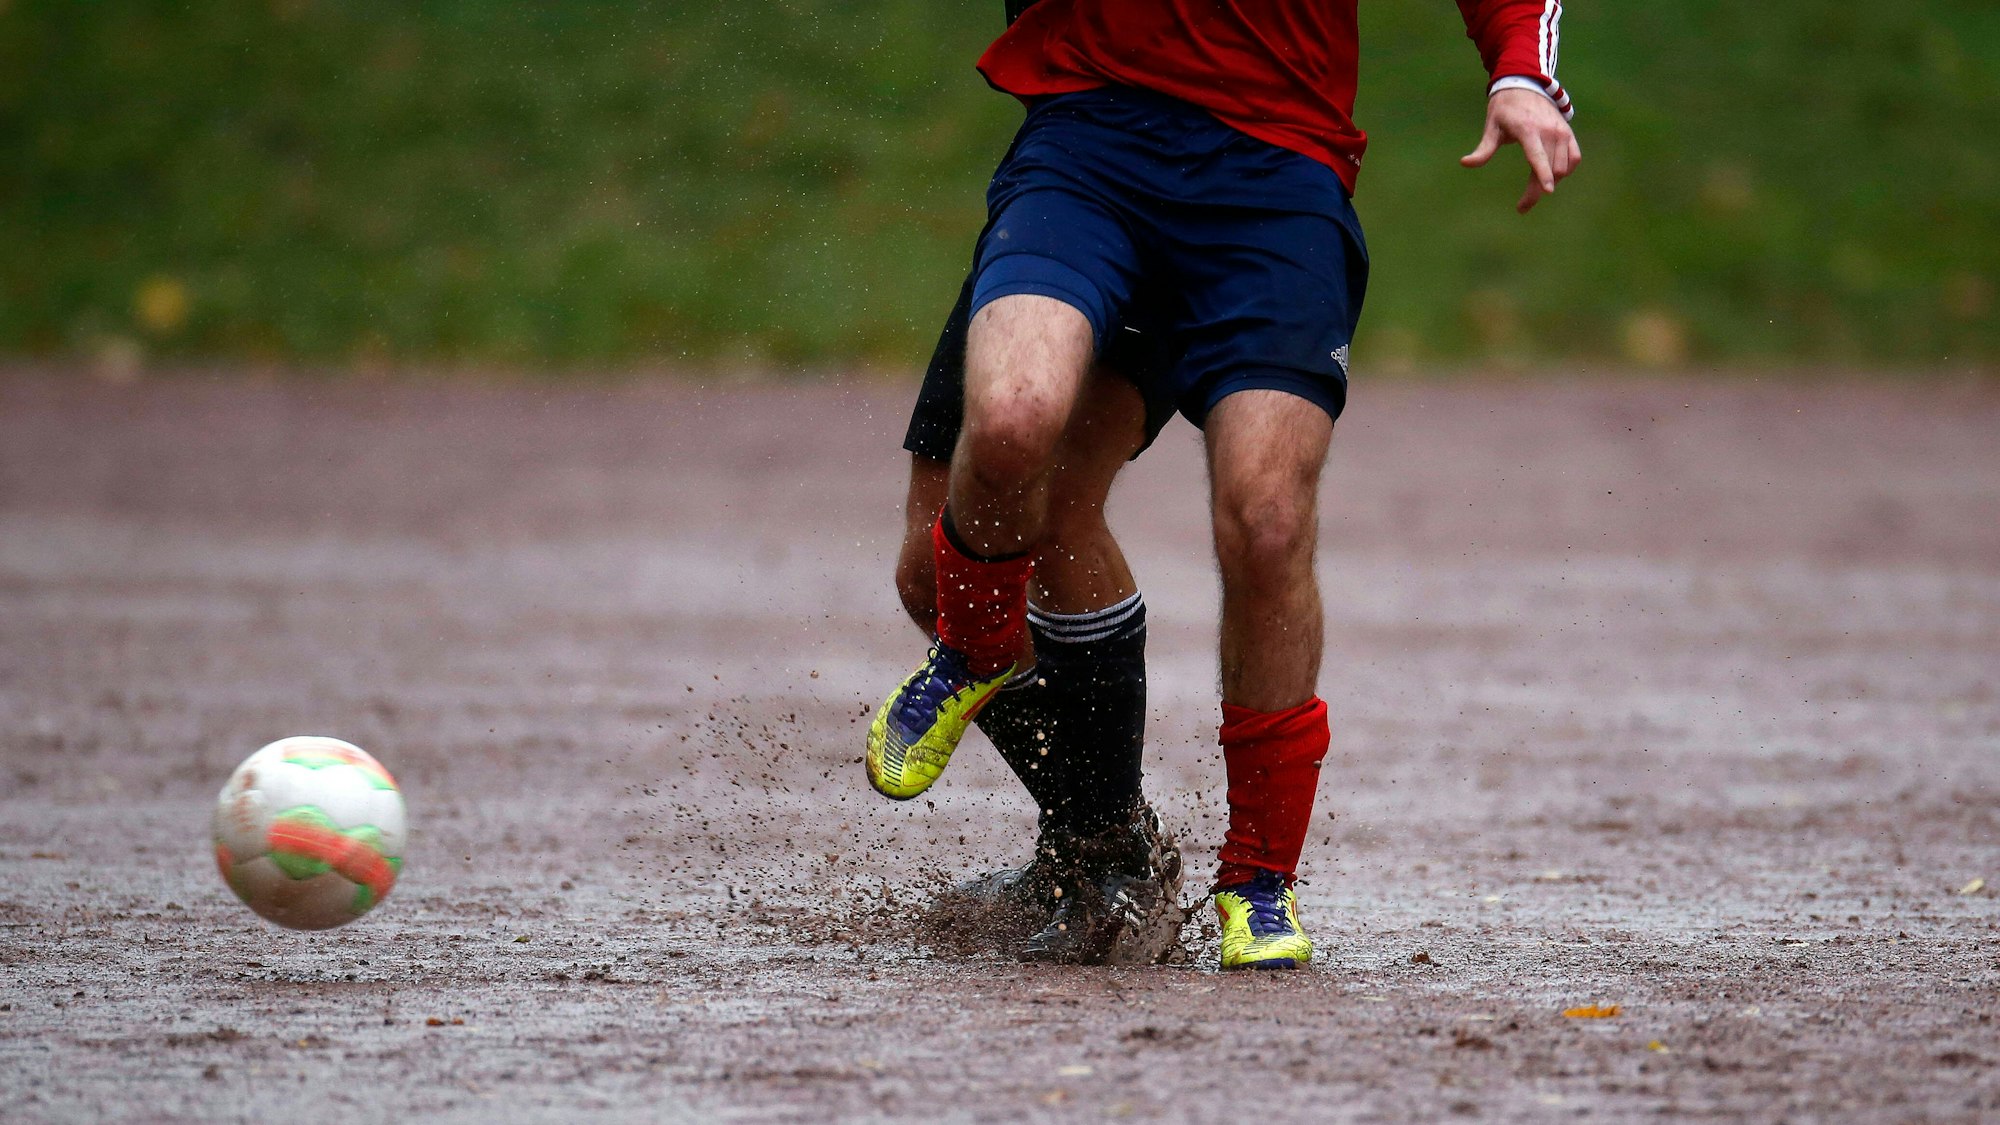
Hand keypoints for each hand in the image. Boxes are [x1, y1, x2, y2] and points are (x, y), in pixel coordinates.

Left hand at [1460, 87, 1580, 213]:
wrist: (1526, 85)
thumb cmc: (1505, 108)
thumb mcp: (1491, 127)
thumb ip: (1483, 149)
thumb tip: (1465, 163)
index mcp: (1527, 130)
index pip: (1537, 155)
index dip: (1543, 174)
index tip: (1547, 192)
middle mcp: (1548, 130)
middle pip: (1550, 168)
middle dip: (1537, 190)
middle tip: (1522, 206)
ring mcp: (1561, 131)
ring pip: (1562, 167)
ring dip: (1550, 182)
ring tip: (1534, 189)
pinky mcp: (1569, 132)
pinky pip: (1574, 158)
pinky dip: (1565, 170)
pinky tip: (1553, 177)